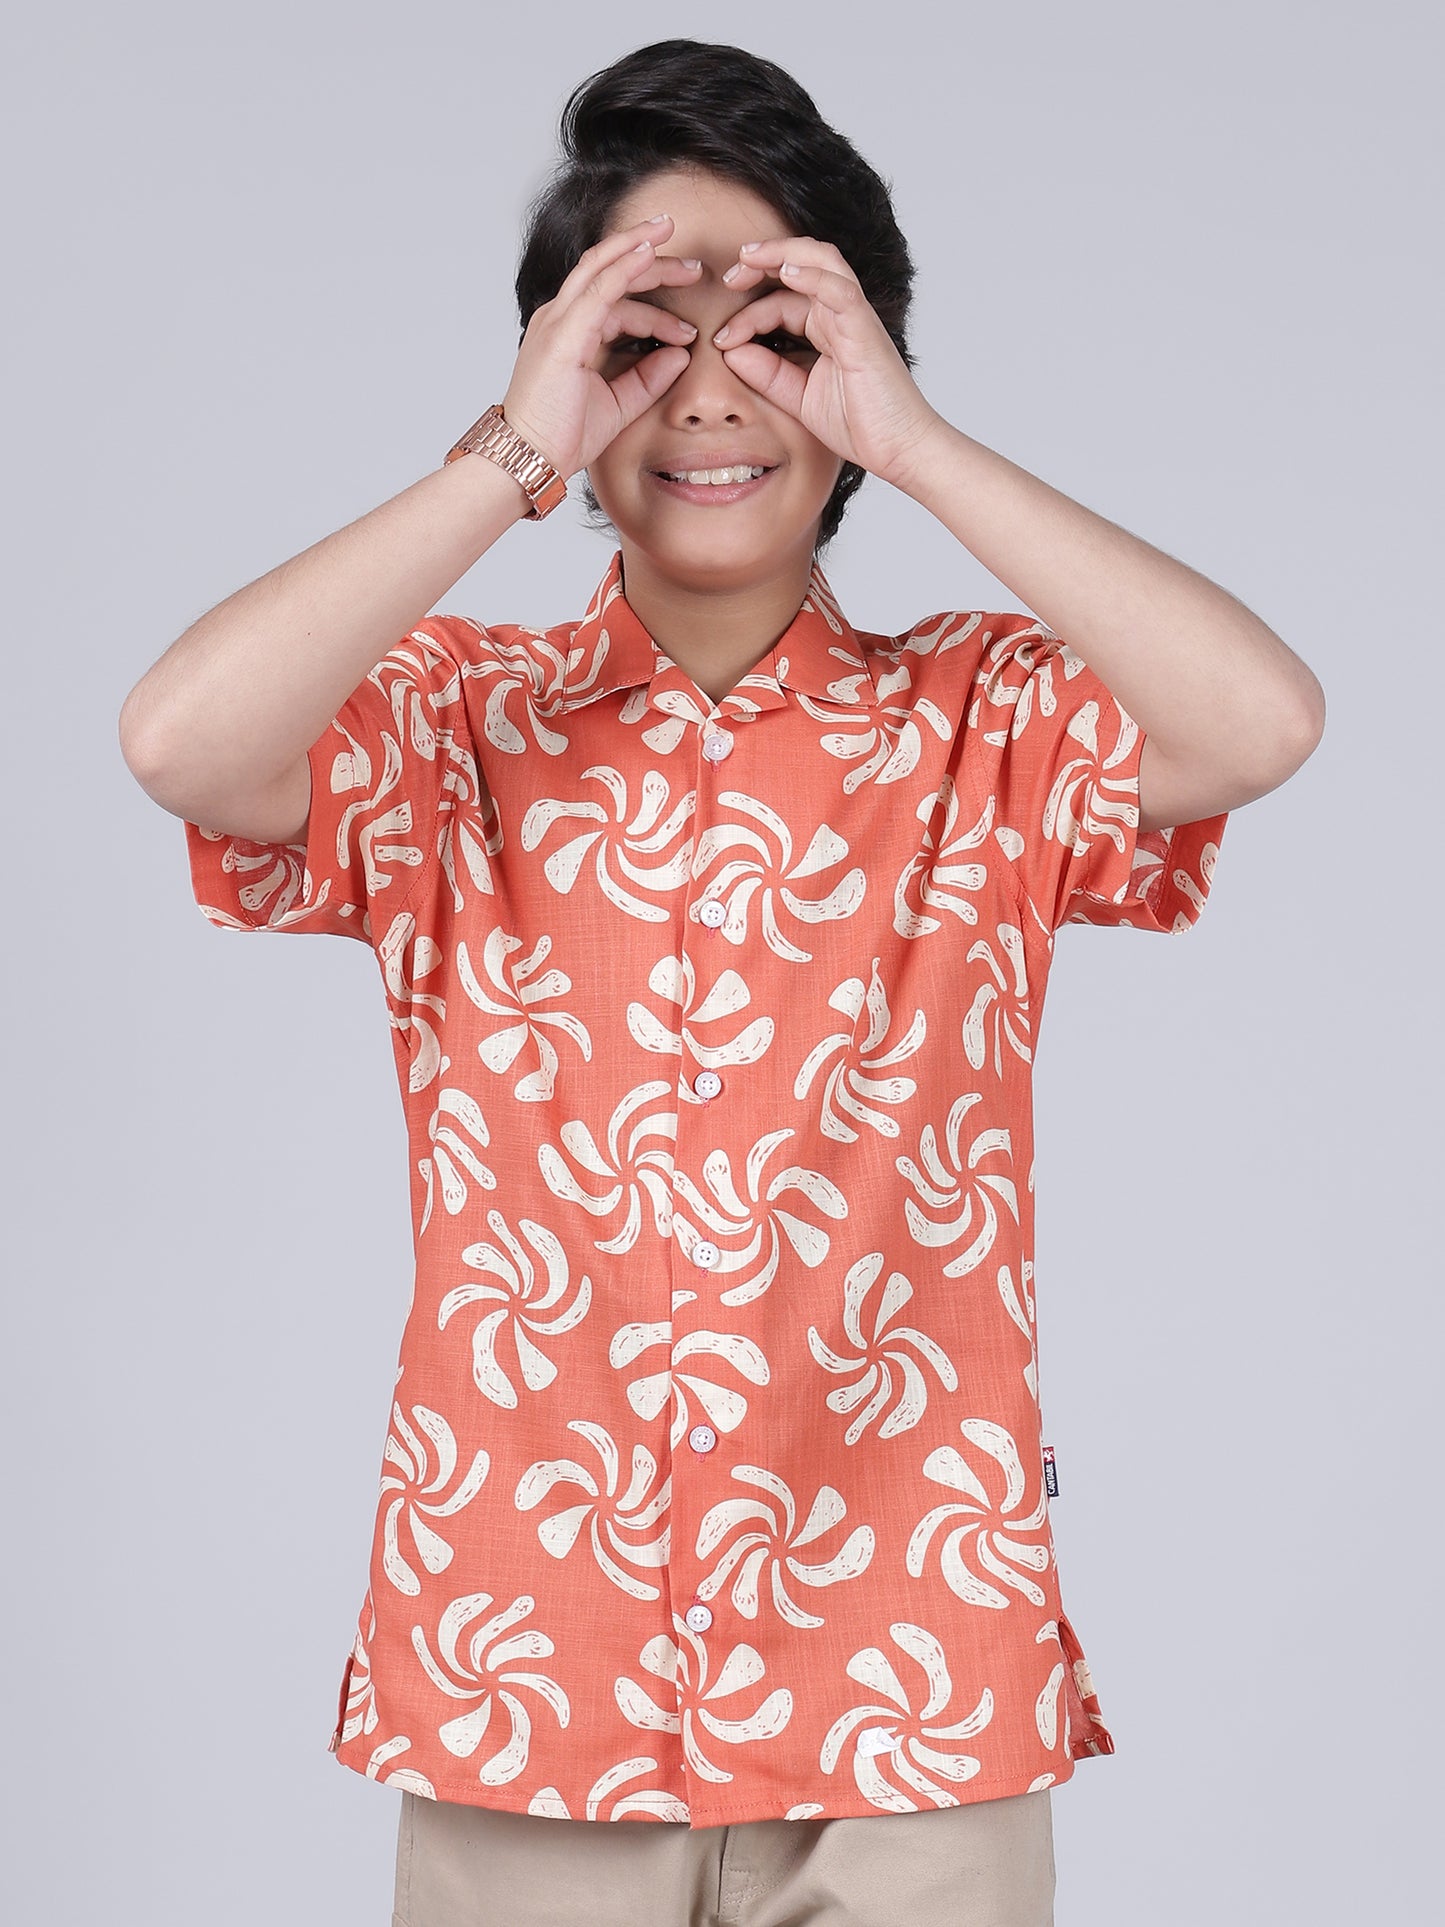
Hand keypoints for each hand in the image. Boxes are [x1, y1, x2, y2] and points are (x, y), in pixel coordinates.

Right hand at [501, 215, 702, 479]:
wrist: (532, 456)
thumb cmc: (563, 434)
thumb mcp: (619, 403)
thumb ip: (649, 379)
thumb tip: (681, 355)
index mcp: (571, 332)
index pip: (616, 301)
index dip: (656, 305)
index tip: (690, 324)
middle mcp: (561, 318)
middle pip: (608, 271)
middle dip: (651, 259)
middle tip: (694, 265)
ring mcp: (558, 321)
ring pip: (601, 267)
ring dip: (638, 247)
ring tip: (671, 233)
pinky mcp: (562, 333)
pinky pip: (597, 289)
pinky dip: (624, 267)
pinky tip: (648, 253)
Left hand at [711, 237, 942, 490]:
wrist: (896, 449)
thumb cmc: (859, 424)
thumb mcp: (798, 397)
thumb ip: (767, 373)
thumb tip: (730, 350)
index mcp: (825, 329)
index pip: (780, 302)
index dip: (746, 314)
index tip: (719, 339)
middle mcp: (840, 315)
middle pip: (799, 265)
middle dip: (760, 263)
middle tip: (728, 276)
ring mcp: (854, 318)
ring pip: (821, 262)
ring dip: (782, 253)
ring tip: (748, 258)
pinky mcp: (864, 330)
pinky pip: (839, 290)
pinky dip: (812, 275)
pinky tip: (784, 271)